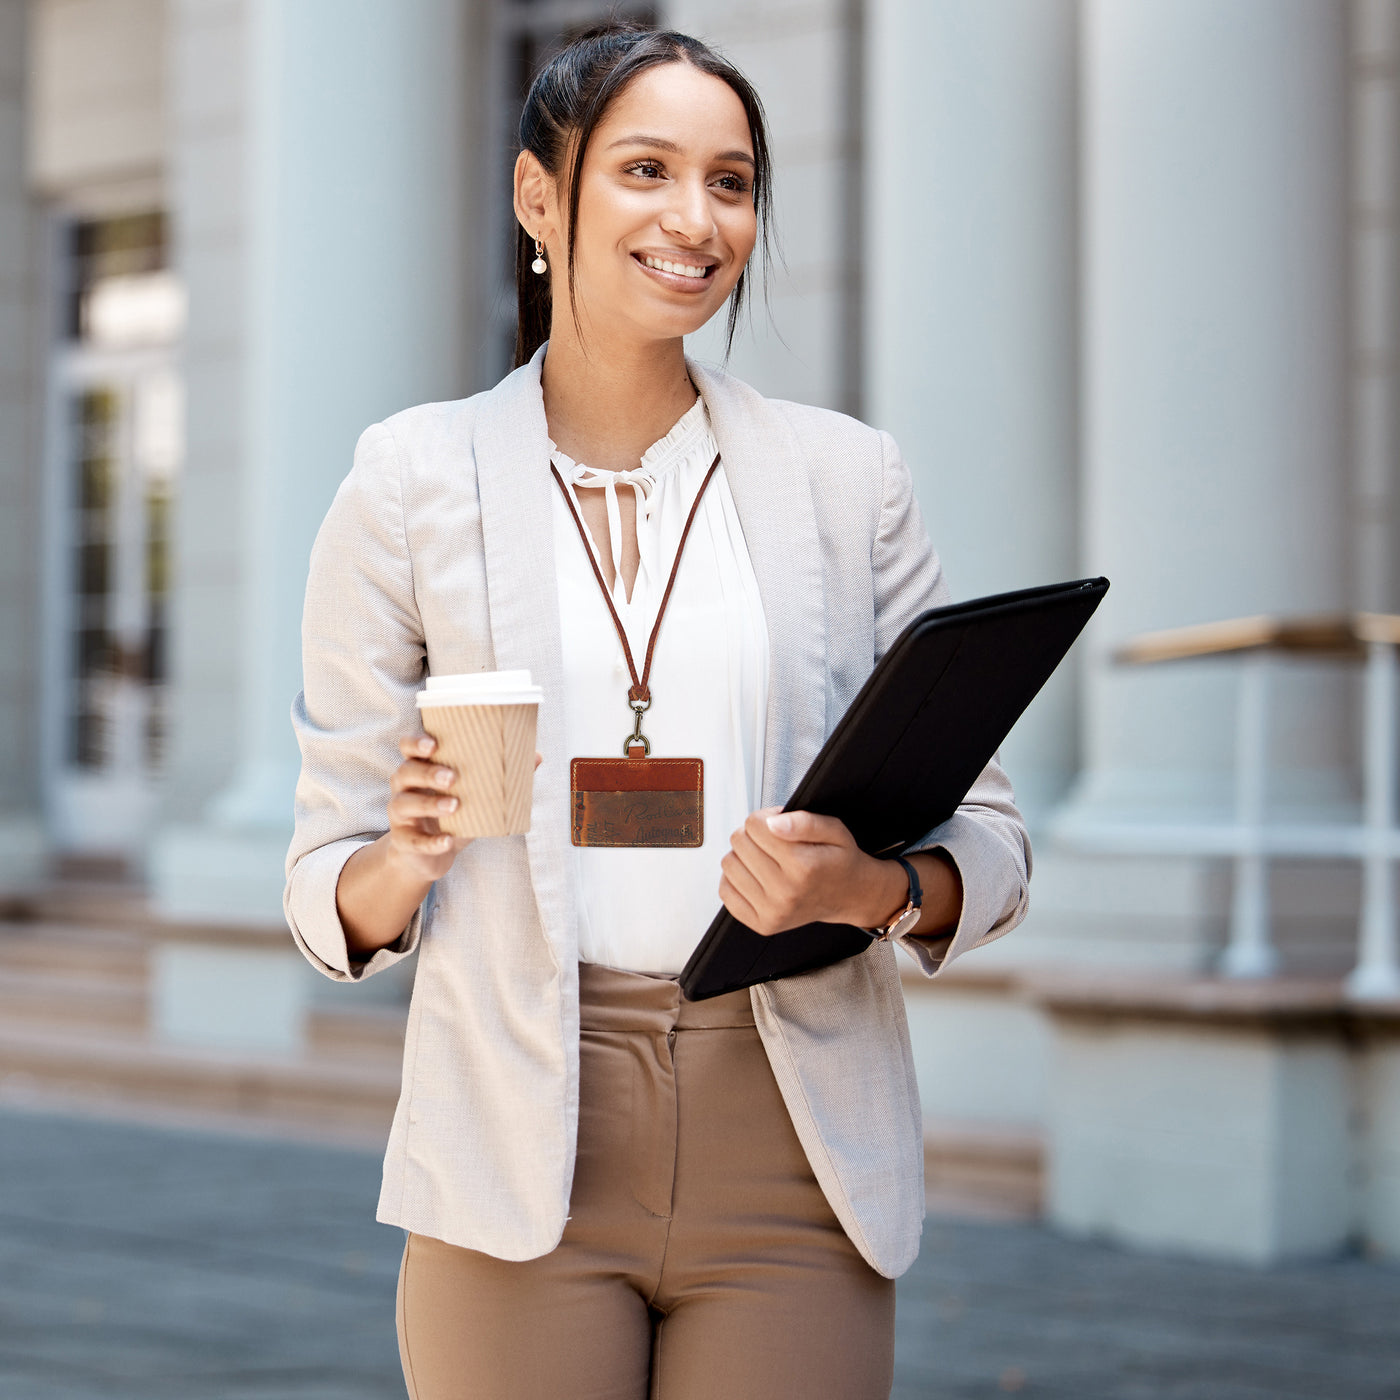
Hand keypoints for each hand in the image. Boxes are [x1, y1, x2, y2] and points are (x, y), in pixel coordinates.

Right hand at [386, 735, 542, 882]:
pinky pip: (412, 840)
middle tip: (453, 777)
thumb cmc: (453, 817)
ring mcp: (400, 815)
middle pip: (405, 772)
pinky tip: (447, 841)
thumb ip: (501, 777)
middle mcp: (404, 788)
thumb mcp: (476, 797)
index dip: (417, 742)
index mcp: (420, 769)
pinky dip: (431, 841)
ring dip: (429, 803)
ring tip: (454, 805)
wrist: (429, 857)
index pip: (409, 747)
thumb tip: (536, 756)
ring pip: (404, 804)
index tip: (434, 743)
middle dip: (427, 772)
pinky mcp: (403, 841)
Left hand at [718, 807, 907, 935]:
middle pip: (739, 842)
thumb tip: (772, 823)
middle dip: (754, 835)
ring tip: (767, 860)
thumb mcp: (834, 830)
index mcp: (804, 866)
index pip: (754, 824)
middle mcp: (787, 892)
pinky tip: (757, 877)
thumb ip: (804, 821)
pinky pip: (726, 891)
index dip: (766, 818)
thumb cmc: (838, 861)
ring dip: (744, 856)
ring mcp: (773, 911)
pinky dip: (736, 879)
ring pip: (729, 864)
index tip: (780, 825)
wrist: (849, 895)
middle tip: (774, 843)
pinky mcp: (762, 924)